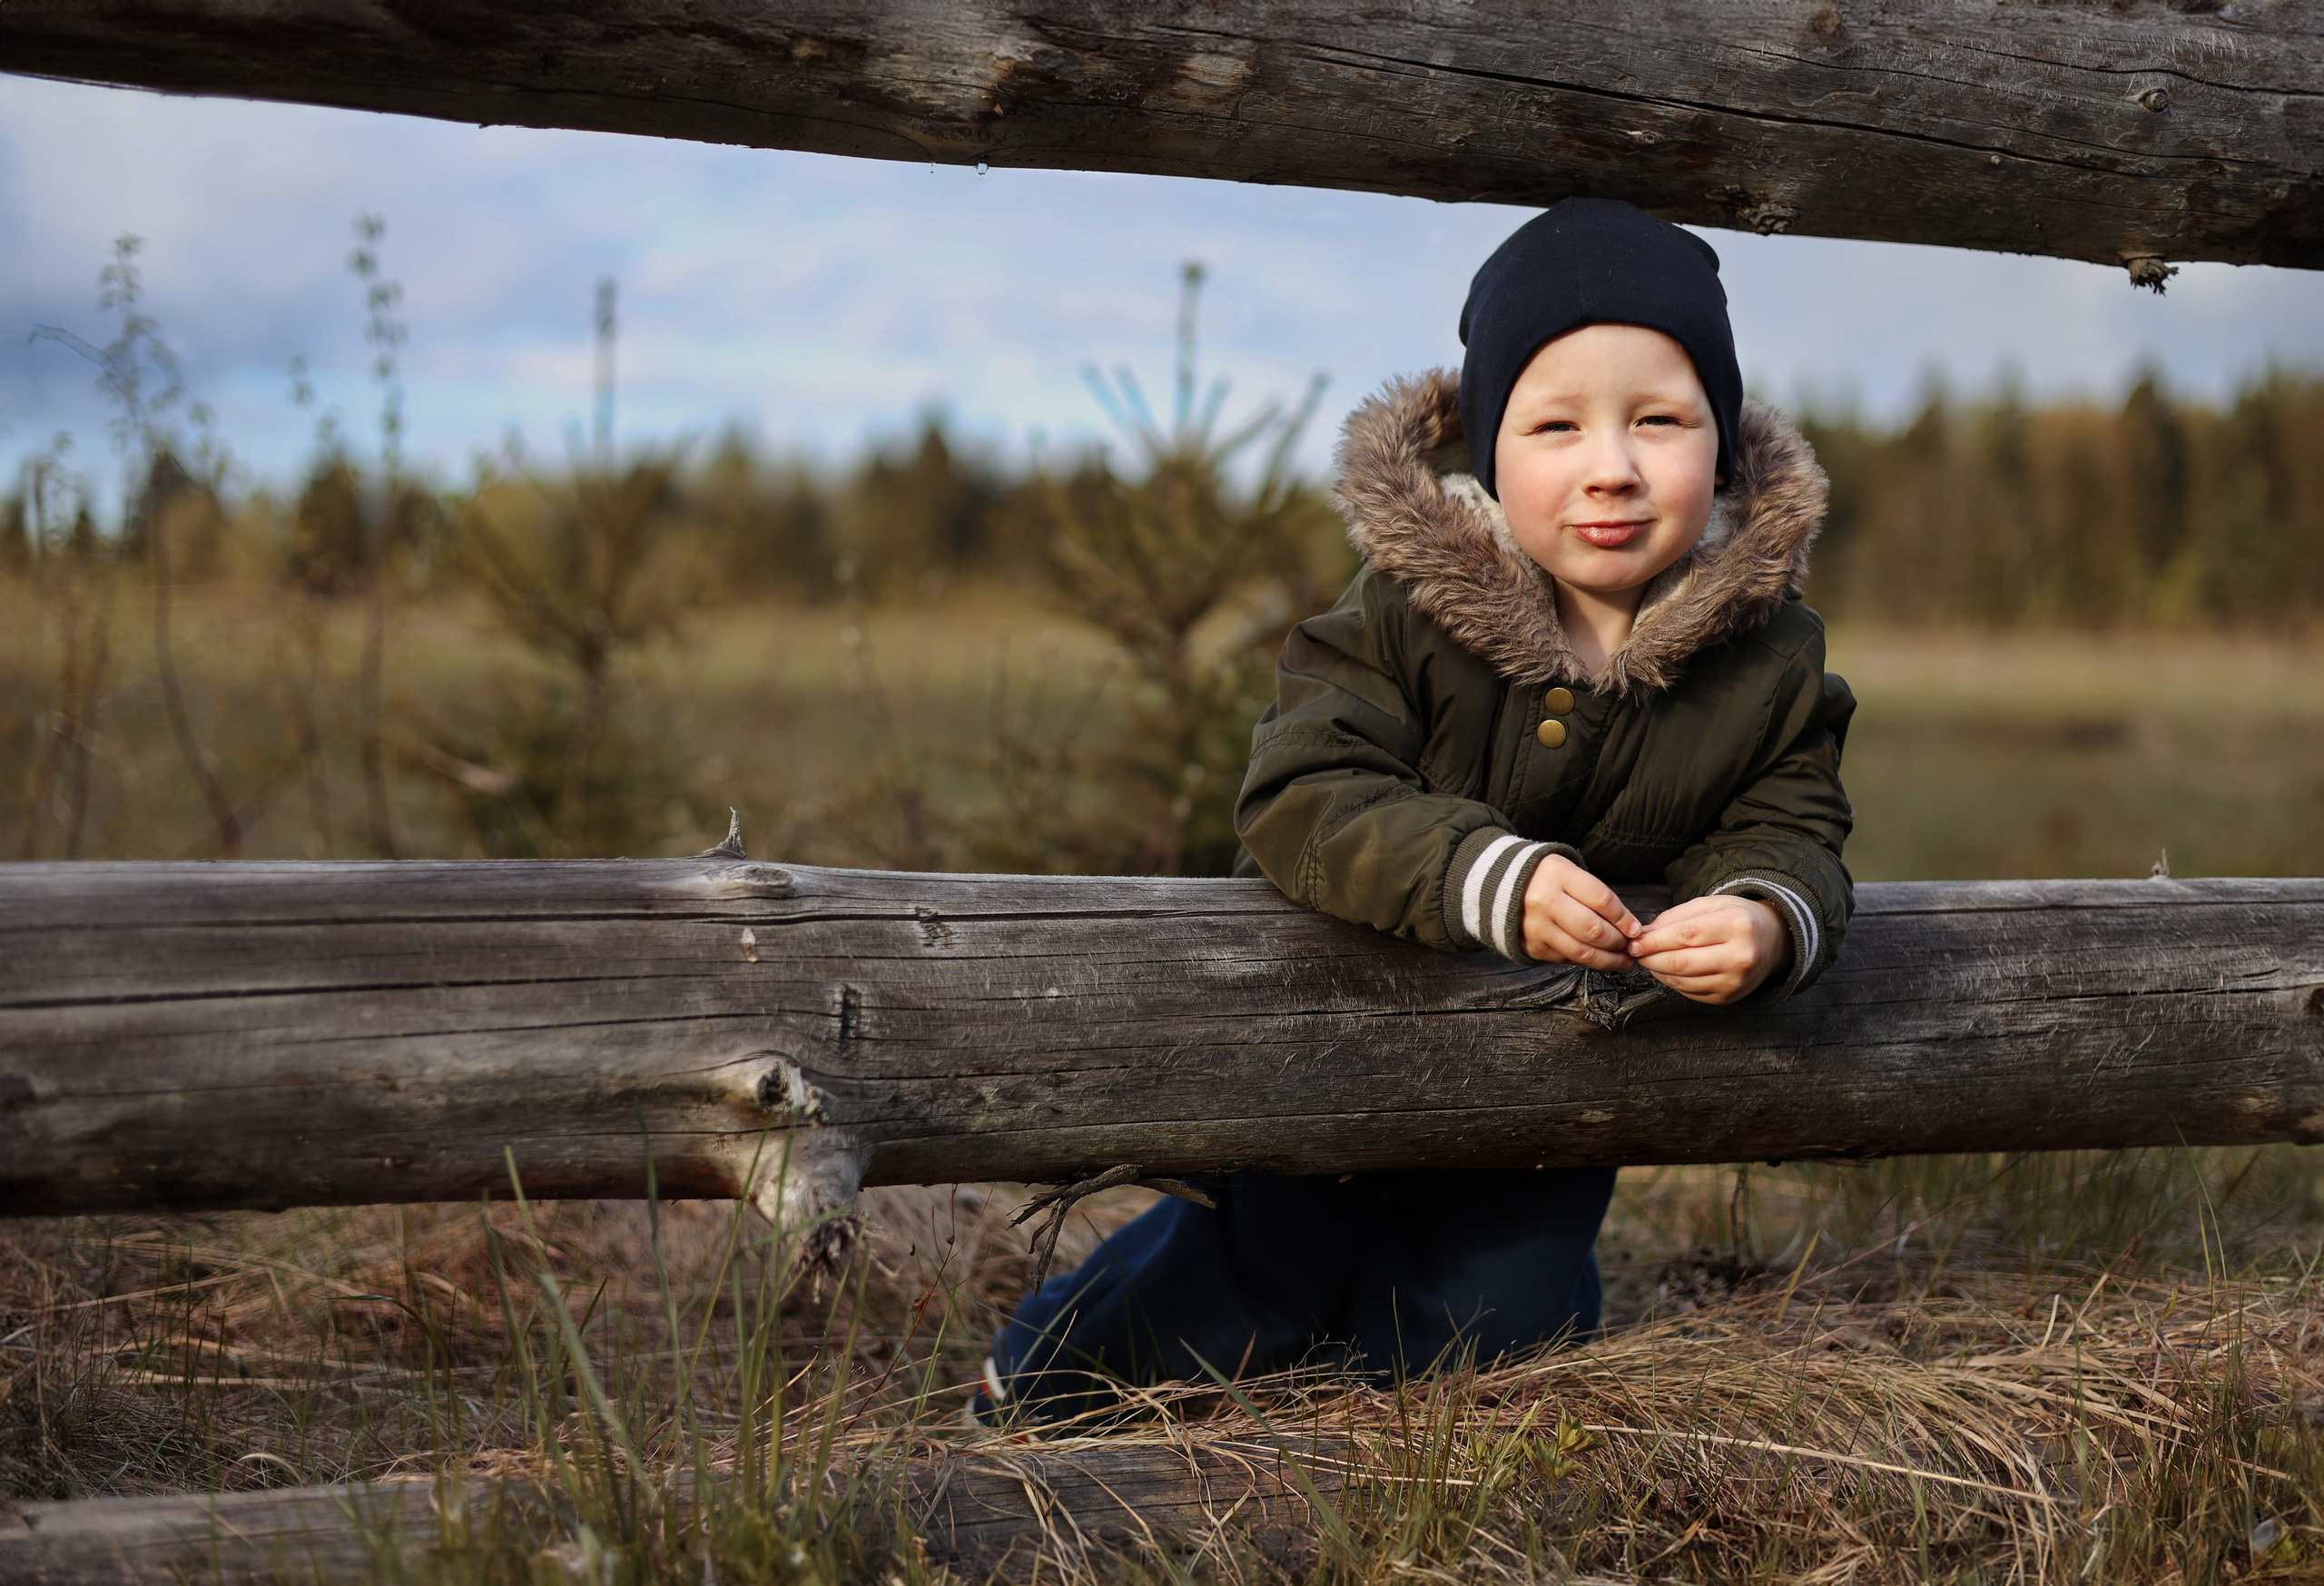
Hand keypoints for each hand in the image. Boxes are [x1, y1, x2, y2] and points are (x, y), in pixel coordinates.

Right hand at [1521, 854, 1641, 971]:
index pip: (1602, 901)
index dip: (1624, 918)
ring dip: (1608, 960)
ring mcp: (1537, 927)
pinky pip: (1568, 958)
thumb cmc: (1546, 880)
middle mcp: (1545, 902)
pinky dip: (1587, 960)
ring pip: (1582, 952)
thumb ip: (1597, 896)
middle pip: (1593, 930)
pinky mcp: (1533, 947)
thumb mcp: (1569, 873)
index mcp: (1558, 876)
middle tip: (1630, 946)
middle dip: (1618, 942)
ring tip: (1623, 961)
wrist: (1501, 888)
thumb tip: (1628, 926)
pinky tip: (1598, 958)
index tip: (1636, 929)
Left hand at [1628, 894, 1790, 1004]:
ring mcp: (1736, 981)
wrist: (1772, 941)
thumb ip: (1675, 917)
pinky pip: (1691, 992)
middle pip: (1682, 962)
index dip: (1654, 941)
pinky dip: (1672, 982)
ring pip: (1683, 981)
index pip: (1686, 935)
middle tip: (1635, 952)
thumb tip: (1644, 935)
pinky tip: (1667, 970)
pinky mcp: (1729, 997)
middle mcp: (1741, 956)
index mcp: (1737, 926)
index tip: (1634, 941)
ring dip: (1658, 971)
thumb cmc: (1737, 918)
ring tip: (1649, 959)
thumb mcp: (1710, 905)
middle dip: (1651, 958)